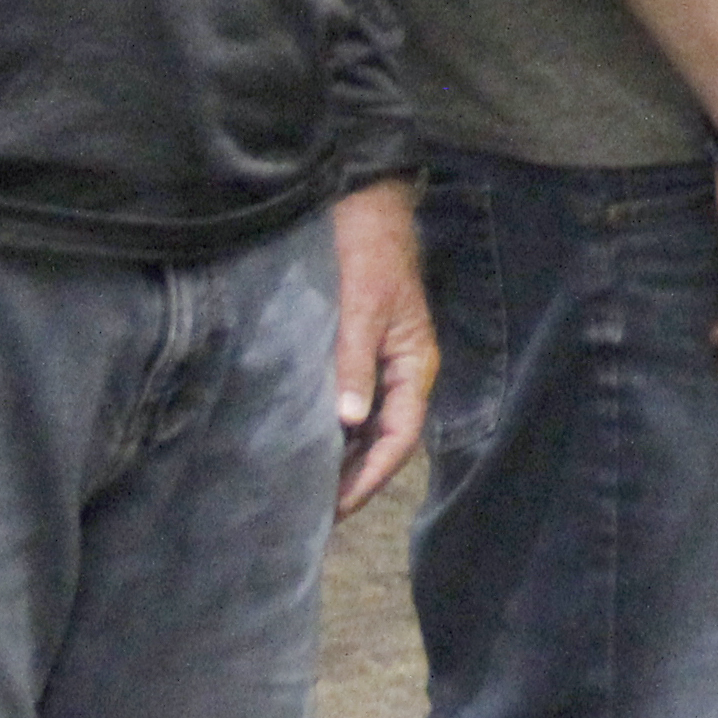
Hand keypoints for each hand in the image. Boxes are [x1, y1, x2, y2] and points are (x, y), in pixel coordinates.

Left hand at [326, 179, 438, 517]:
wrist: (362, 205)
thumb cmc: (367, 254)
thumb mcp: (361, 308)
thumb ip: (354, 363)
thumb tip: (348, 422)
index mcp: (414, 364)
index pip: (399, 437)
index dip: (370, 475)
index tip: (338, 507)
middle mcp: (400, 370)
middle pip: (383, 438)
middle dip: (354, 476)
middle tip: (315, 513)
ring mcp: (379, 361)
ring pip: (365, 424)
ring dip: (341, 456)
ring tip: (306, 487)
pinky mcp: (356, 349)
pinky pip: (348, 402)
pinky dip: (330, 428)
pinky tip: (303, 440)